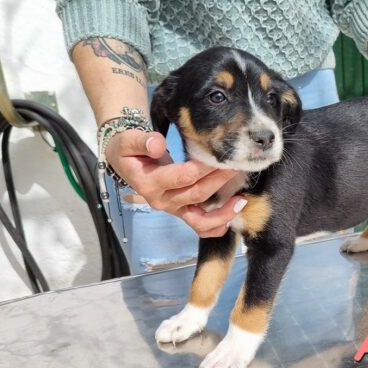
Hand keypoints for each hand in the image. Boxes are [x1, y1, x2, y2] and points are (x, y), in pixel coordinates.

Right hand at [104, 129, 244, 236]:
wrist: (126, 163)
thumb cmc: (129, 150)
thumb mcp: (127, 141)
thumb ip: (141, 141)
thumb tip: (158, 144)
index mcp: (149, 183)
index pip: (181, 177)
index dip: (202, 168)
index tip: (220, 155)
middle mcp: (162, 201)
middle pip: (196, 194)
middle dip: (219, 181)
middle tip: (238, 166)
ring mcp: (174, 210)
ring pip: (201, 218)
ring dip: (224, 211)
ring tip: (241, 199)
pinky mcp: (182, 213)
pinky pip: (201, 227)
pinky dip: (217, 226)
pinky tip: (233, 216)